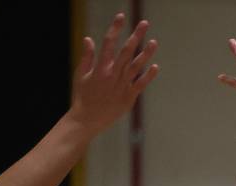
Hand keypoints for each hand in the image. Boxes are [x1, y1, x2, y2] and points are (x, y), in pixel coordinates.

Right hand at [67, 13, 159, 134]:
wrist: (87, 119)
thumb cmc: (82, 96)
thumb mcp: (80, 74)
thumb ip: (87, 56)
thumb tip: (89, 39)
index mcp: (100, 66)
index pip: (109, 42)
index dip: (115, 28)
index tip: (121, 16)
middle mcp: (112, 74)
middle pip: (126, 50)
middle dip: (136, 35)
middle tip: (145, 23)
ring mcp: (122, 85)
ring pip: (136, 66)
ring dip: (146, 53)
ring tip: (154, 41)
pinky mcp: (129, 97)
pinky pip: (141, 84)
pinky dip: (148, 76)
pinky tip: (156, 67)